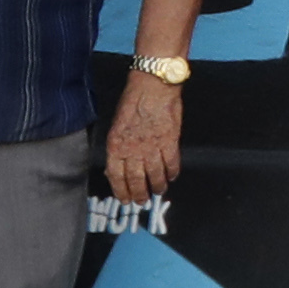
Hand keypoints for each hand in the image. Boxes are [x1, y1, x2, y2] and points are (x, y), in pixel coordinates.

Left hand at [105, 72, 183, 203]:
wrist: (153, 86)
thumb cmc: (133, 100)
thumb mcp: (116, 124)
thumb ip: (119, 145)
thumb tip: (120, 162)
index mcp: (116, 145)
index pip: (116, 176)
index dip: (120, 190)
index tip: (124, 199)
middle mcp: (133, 149)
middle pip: (135, 179)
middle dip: (139, 193)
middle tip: (142, 201)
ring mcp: (152, 147)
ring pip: (155, 175)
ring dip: (157, 186)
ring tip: (159, 191)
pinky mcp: (170, 141)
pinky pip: (171, 163)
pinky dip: (172, 172)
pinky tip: (172, 176)